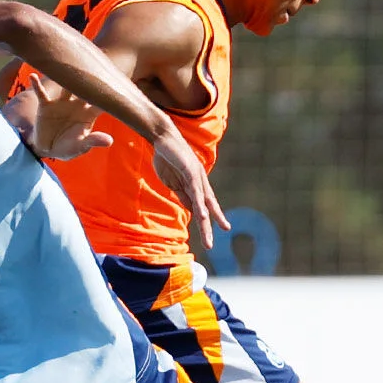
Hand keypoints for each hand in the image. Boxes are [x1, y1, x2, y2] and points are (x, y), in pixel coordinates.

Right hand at [5, 74, 111, 160]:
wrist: (49, 149)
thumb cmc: (69, 148)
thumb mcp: (81, 146)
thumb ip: (93, 141)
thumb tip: (109, 141)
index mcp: (89, 113)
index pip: (101, 101)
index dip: (107, 93)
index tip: (114, 82)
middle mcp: (77, 104)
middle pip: (84, 88)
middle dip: (88, 78)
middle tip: (92, 64)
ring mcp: (61, 103)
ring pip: (65, 87)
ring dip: (64, 77)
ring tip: (65, 65)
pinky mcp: (46, 105)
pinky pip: (41, 93)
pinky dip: (37, 85)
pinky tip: (33, 76)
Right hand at [150, 133, 229, 249]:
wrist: (163, 137)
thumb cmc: (167, 157)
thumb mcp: (173, 181)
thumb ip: (182, 194)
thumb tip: (190, 208)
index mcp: (195, 185)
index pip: (204, 206)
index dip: (211, 218)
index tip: (220, 230)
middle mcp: (200, 182)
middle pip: (206, 208)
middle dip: (209, 227)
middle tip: (210, 245)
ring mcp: (197, 177)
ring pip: (203, 204)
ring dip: (205, 222)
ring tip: (208, 237)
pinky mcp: (191, 171)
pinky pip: (196, 191)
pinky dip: (199, 204)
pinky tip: (203, 216)